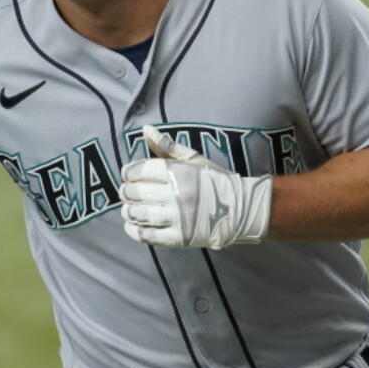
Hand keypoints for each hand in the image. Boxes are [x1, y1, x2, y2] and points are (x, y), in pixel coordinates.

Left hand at [119, 125, 272, 248]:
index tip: (127, 175)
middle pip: (136, 191)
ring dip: (128, 210)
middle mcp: (177, 194)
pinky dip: (134, 230)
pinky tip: (131, 225)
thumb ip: (167, 146)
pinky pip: (147, 235)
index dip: (128, 172)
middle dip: (126, 191)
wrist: (242, 210)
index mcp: (179, 172)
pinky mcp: (179, 238)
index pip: (140, 170)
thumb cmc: (215, 181)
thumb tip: (145, 130)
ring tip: (129, 208)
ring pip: (139, 213)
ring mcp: (178, 217)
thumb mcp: (194, 159)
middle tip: (127, 192)